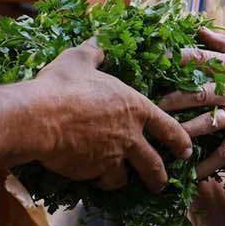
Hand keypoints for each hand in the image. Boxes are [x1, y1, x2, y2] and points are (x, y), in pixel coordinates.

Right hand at [25, 39, 191, 190]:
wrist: (38, 117)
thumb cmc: (62, 86)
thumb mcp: (78, 60)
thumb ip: (93, 53)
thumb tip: (97, 42)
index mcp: (135, 108)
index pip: (168, 127)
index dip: (179, 140)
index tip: (186, 150)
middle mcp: (130, 136)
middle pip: (154, 163)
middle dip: (159, 177)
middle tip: (161, 183)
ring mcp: (113, 156)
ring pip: (126, 177)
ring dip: (125, 179)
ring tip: (121, 181)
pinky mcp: (93, 171)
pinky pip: (101, 181)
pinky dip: (99, 181)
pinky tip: (93, 178)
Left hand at [158, 29, 224, 176]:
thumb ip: (221, 43)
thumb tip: (197, 28)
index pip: (195, 60)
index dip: (170, 61)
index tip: (146, 63)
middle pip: (193, 94)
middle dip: (166, 101)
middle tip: (142, 108)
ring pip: (205, 124)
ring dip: (181, 133)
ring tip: (159, 141)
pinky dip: (208, 164)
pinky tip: (190, 174)